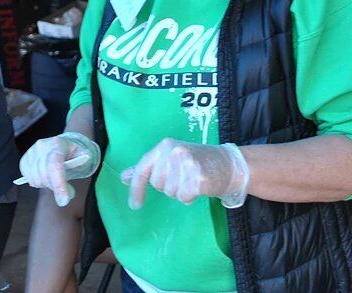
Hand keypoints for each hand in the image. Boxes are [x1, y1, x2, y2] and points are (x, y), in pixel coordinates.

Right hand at [18, 132, 100, 206]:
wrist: (62, 145)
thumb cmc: (73, 153)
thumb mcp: (83, 157)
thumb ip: (79, 172)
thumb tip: (70, 193)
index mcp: (57, 144)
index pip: (54, 165)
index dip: (58, 184)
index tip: (64, 200)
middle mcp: (41, 146)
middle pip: (44, 175)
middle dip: (55, 187)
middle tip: (64, 191)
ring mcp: (31, 152)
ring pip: (35, 179)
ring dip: (46, 185)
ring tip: (54, 179)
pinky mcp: (24, 160)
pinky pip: (28, 179)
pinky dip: (38, 183)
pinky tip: (45, 177)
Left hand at [121, 139, 249, 208]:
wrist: (228, 164)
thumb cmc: (197, 161)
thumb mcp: (170, 158)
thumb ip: (148, 167)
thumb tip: (124, 176)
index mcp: (164, 145)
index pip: (143, 169)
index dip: (136, 188)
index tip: (134, 205)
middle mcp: (173, 151)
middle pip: (157, 184)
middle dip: (168, 185)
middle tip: (183, 177)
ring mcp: (186, 164)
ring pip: (170, 192)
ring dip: (180, 191)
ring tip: (192, 180)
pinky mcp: (197, 178)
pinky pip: (183, 197)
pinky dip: (189, 197)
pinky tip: (198, 187)